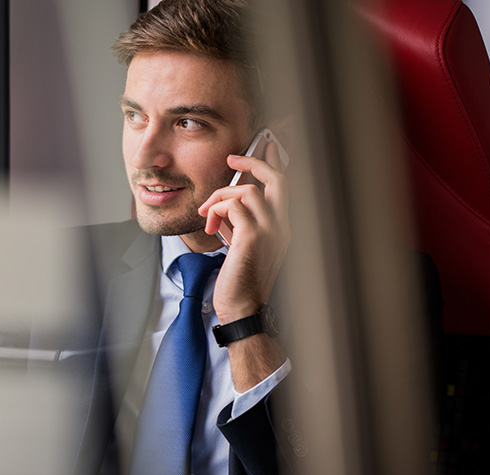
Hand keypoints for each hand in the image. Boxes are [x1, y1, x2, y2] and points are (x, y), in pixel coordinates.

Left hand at [197, 141, 289, 323]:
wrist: (242, 309)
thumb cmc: (238, 281)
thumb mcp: (240, 246)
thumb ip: (237, 224)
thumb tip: (223, 207)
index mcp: (281, 227)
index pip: (282, 187)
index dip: (270, 164)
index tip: (257, 150)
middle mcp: (281, 226)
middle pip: (277, 178)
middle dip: (253, 161)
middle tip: (232, 159)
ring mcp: (270, 231)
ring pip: (248, 190)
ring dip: (221, 196)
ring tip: (207, 213)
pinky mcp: (252, 237)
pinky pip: (233, 206)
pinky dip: (216, 210)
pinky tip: (209, 226)